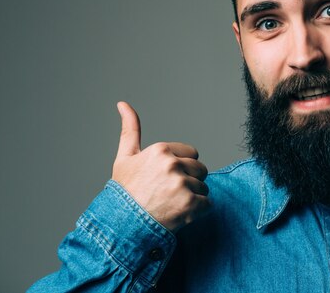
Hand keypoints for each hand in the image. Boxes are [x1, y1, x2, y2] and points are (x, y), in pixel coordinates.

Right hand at [112, 101, 210, 231]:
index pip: (192, 153)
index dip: (181, 167)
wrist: (121, 225)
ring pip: (204, 187)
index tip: (166, 178)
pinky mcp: (190, 204)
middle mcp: (172, 164)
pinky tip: (180, 214)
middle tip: (170, 193)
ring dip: (193, 197)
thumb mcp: (125, 157)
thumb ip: (130, 129)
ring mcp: (182, 185)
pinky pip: (208, 204)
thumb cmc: (124, 191)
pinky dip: (198, 211)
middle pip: (200, 169)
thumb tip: (123, 103)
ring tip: (172, 204)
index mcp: (160, 150)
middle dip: (190, 180)